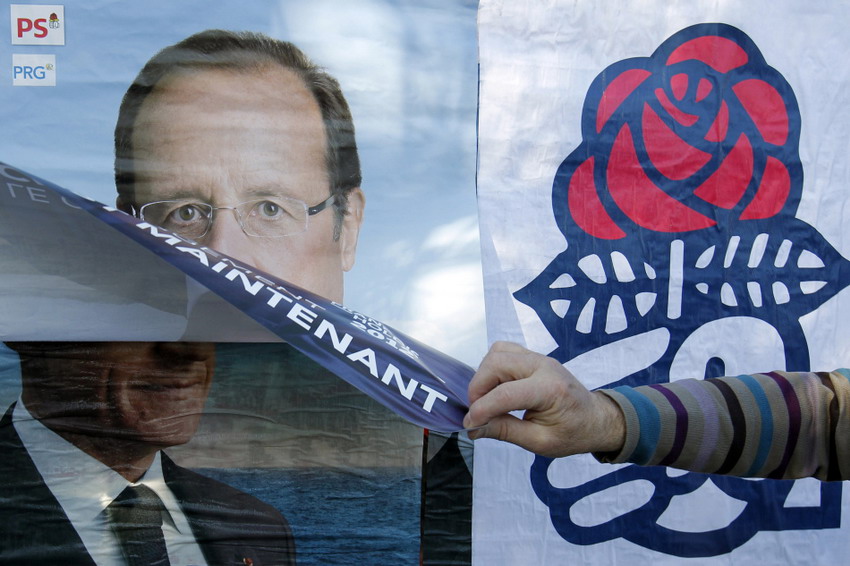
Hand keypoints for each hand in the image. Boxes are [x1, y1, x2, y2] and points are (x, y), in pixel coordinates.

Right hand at [463, 341, 625, 457]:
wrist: (596, 419)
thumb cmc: (573, 433)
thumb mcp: (540, 442)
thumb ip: (505, 431)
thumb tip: (474, 428)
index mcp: (550, 389)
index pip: (506, 394)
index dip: (481, 409)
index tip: (469, 425)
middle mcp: (543, 366)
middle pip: (496, 363)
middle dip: (478, 387)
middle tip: (478, 412)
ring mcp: (539, 358)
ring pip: (498, 352)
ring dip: (484, 375)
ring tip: (486, 400)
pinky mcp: (533, 357)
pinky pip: (504, 351)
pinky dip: (492, 367)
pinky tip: (495, 387)